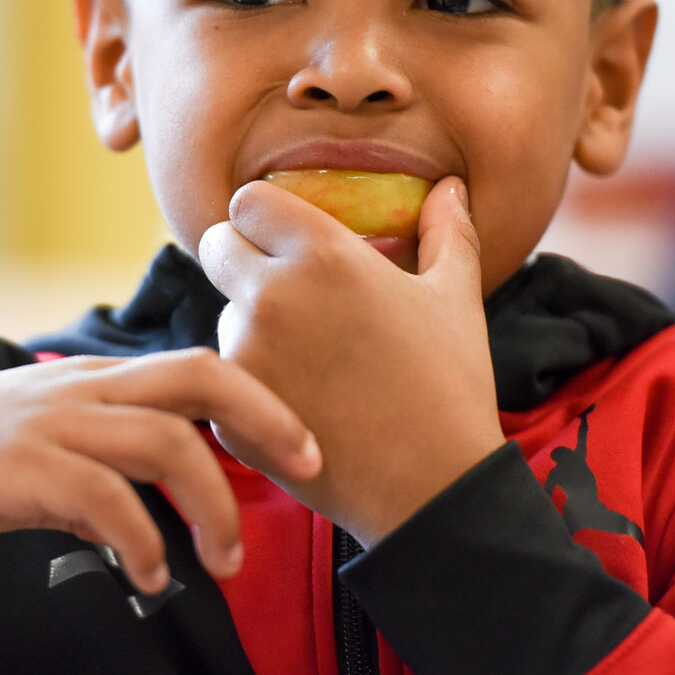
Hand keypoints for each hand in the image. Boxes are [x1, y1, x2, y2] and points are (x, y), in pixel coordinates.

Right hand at [0, 351, 321, 591]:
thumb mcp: (57, 446)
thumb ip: (111, 467)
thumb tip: (156, 518)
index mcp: (106, 380)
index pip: (203, 365)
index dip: (263, 398)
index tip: (304, 445)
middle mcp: (91, 388)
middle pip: (201, 376)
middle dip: (267, 418)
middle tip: (307, 468)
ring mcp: (58, 421)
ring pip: (164, 441)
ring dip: (211, 505)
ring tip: (223, 563)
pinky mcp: (21, 464)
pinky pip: (101, 496)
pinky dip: (140, 539)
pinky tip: (151, 576)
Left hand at [198, 176, 504, 545]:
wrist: (432, 487)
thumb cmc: (451, 384)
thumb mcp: (457, 297)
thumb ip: (447, 231)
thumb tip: (449, 186)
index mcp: (323, 254)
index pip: (248, 201)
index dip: (266, 217)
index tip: (286, 239)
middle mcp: (271, 295)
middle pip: (217, 245)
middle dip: (242, 258)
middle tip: (284, 289)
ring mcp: (244, 354)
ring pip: (223, 314)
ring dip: (251, 325)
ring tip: (312, 360)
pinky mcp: (228, 410)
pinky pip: (224, 374)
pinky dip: (253, 382)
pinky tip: (303, 402)